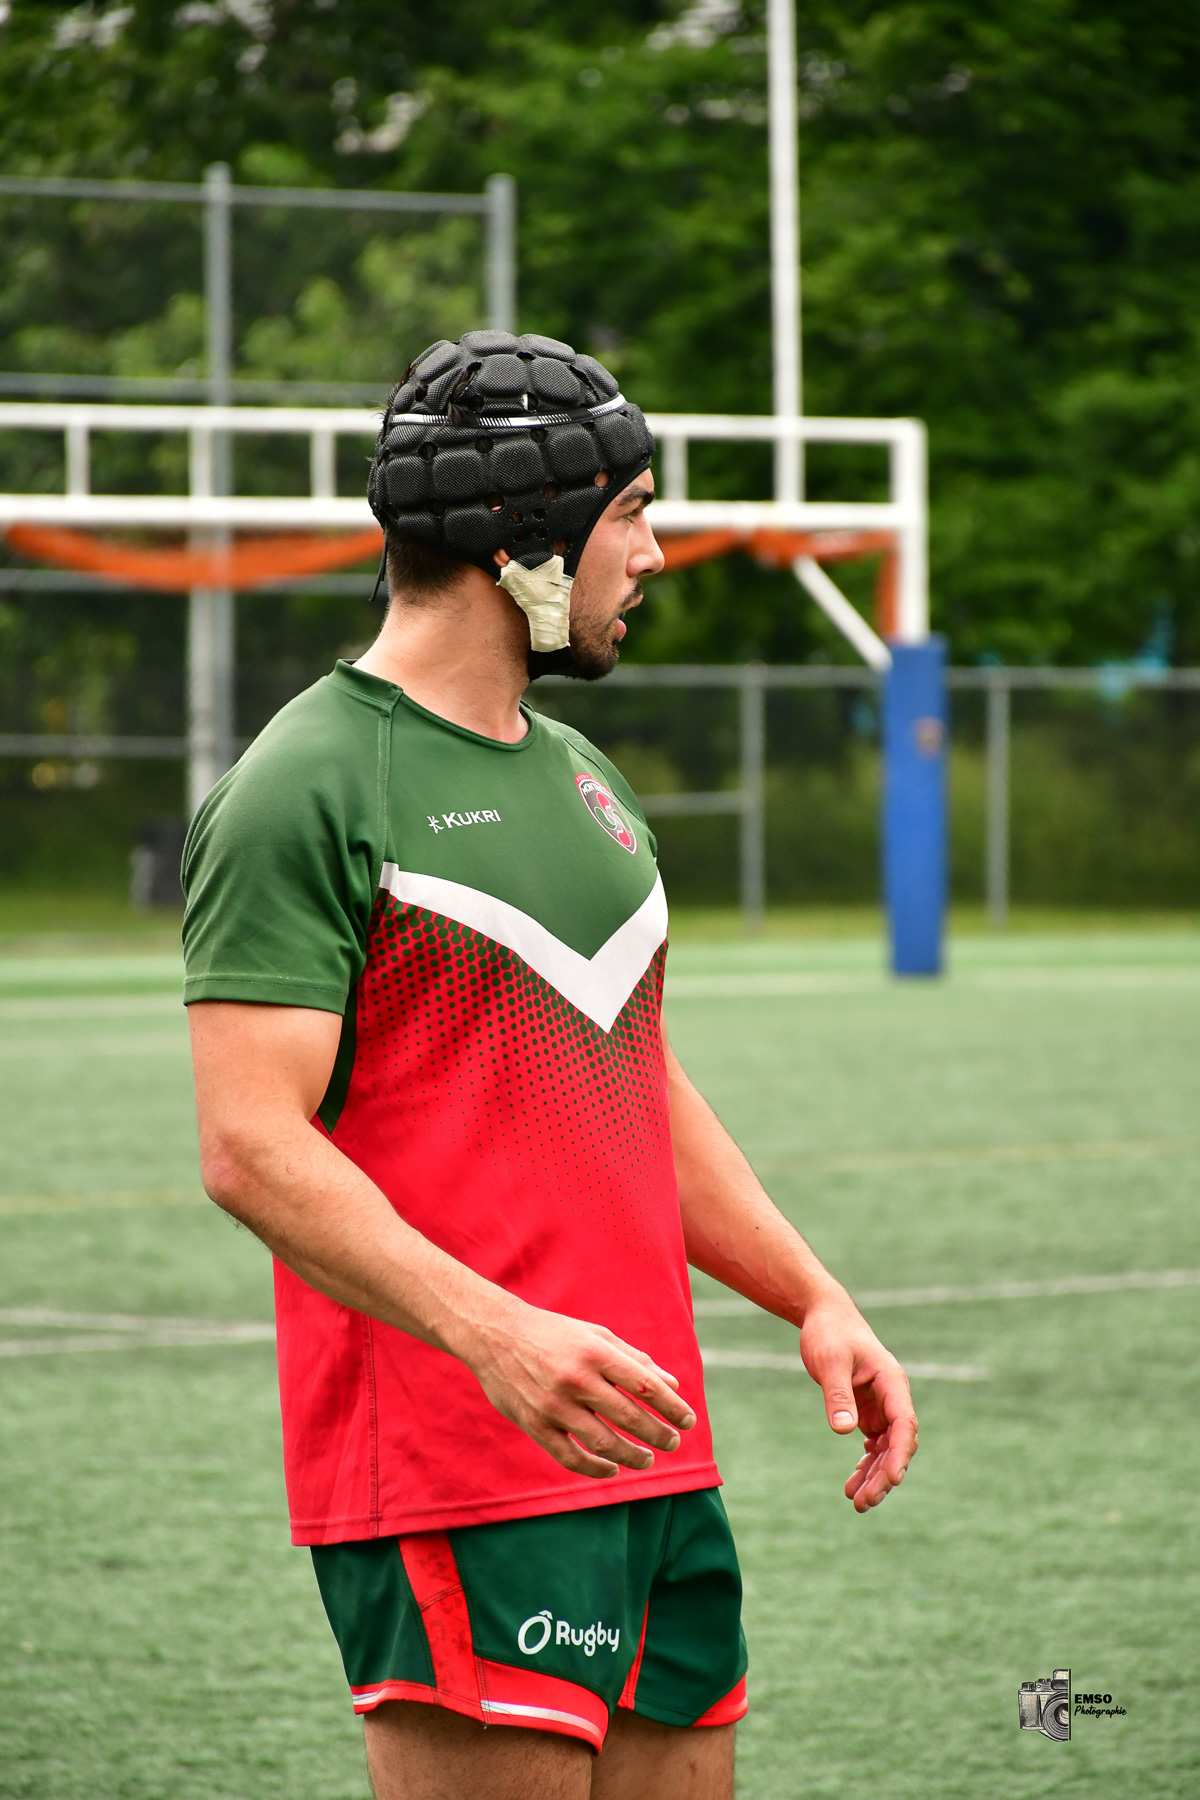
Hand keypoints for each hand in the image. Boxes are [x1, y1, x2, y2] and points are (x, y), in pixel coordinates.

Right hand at [467, 1300, 696, 1479]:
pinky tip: (612, 1469)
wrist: (495, 1334)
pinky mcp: (534, 1424)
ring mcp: (553, 1405)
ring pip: (604, 1443)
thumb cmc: (554, 1334)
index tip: (688, 1421)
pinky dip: (596, 1469)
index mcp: (595, 1352)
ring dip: (632, 1456)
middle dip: (658, 1435)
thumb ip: (634, 1359)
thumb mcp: (596, 1335)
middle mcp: (576, 1379)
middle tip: (671, 1443)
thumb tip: (671, 1385)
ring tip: (647, 1459)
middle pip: (629, 1418)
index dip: (672, 1407)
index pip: (645, 1386)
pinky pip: (570, 1457)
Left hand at [798, 1293, 918, 1511]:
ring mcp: (881, 1407)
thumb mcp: (830, 1361)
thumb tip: (844, 1431)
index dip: (900, 1453)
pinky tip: (852, 1485)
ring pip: (886, 1449)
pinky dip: (865, 1465)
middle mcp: (892, 1397)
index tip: (892, 1478)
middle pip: (897, 1443)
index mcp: (891, 1382)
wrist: (823, 1318)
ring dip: (875, 1476)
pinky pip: (872, 1445)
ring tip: (857, 1502)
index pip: (904, 1423)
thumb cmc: (829, 1333)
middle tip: (864, 1502)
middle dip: (884, 1475)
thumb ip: (838, 1395)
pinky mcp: (868, 1412)